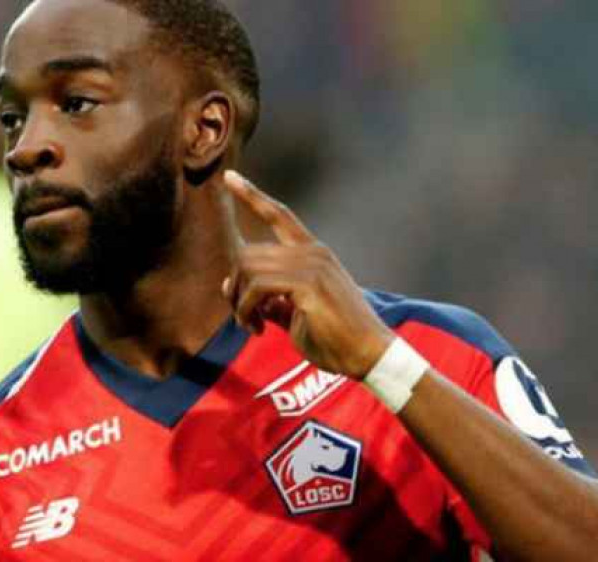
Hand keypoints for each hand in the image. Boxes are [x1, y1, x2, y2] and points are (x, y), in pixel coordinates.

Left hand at [221, 170, 394, 379]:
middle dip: (235, 287)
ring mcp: (312, 266)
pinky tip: (257, 328)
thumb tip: (230, 286)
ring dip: (240, 303)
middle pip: (248, 253)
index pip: (279, 215)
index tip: (228, 176)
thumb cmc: (334, 338)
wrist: (369, 355)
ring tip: (251, 325)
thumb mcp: (293, 314)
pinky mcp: (309, 285)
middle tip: (243, 317)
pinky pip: (257, 287)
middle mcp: (312, 252)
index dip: (252, 195)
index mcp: (313, 253)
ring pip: (248, 269)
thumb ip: (266, 298)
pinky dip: (246, 309)